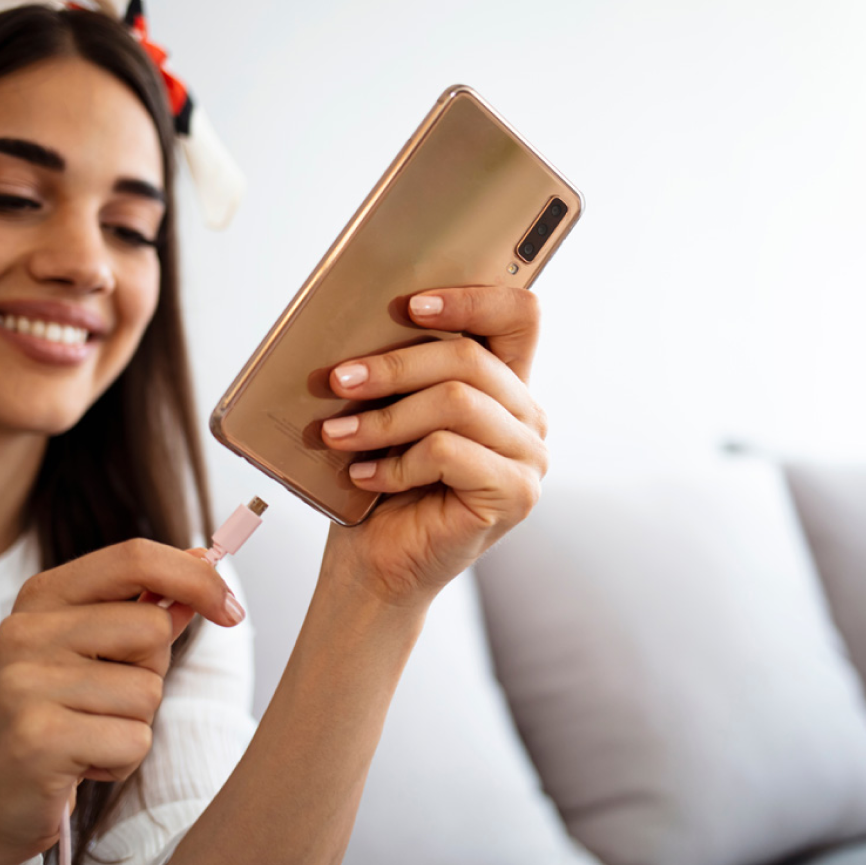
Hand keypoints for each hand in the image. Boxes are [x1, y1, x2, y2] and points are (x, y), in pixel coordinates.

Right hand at [0, 540, 243, 864]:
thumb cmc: (53, 716)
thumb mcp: (94, 652)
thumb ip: (144, 610)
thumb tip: (201, 564)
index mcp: (41, 598)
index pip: (134, 558)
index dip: (195, 578)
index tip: (231, 607)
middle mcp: (25, 632)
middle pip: (152, 627)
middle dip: (152, 671)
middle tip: (106, 700)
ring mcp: (25, 684)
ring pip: (148, 689)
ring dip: (134, 722)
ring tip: (87, 733)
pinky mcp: (37, 739)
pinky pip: (134, 740)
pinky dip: (121, 760)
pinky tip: (80, 764)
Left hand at [320, 285, 547, 606]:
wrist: (376, 566)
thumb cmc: (380, 484)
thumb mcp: (390, 411)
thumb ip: (401, 369)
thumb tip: (361, 318)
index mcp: (506, 386)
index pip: (519, 315)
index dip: (471, 298)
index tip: (411, 306)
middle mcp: (528, 418)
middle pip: (470, 358)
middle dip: (393, 366)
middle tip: (338, 380)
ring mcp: (528, 459)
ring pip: (456, 402)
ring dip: (385, 417)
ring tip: (338, 434)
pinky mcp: (515, 495)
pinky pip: (447, 451)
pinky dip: (397, 463)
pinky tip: (367, 477)